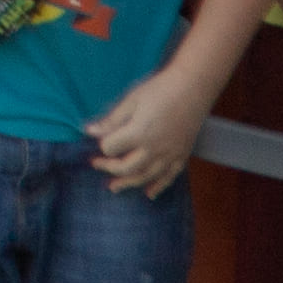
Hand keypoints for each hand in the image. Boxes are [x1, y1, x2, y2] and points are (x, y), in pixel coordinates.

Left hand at [88, 54, 214, 193]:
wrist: (193, 87)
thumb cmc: (160, 89)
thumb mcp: (132, 100)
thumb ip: (112, 120)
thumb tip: (89, 131)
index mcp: (138, 133)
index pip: (111, 148)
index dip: (102, 145)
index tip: (99, 141)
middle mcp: (153, 149)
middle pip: (126, 168)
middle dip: (108, 168)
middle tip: (96, 165)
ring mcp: (169, 155)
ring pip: (145, 177)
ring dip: (128, 184)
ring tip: (113, 188)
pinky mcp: (182, 155)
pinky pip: (169, 177)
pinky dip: (158, 187)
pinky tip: (149, 194)